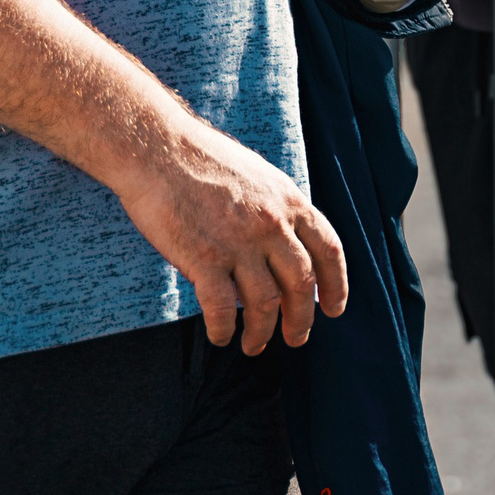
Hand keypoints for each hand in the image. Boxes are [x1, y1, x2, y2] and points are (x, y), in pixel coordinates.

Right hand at [116, 114, 349, 353]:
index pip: (328, 251)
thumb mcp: (259, 176)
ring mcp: (239, 243)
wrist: (158, 148)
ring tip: (254, 346)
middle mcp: (271, 224)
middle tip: (296, 340)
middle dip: (302, 320)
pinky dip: (224, 329)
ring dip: (262, 332)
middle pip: (301, 285)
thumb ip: (278, 210)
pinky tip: (221, 337)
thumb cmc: (202, 160)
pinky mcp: (204, 258)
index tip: (334, 308)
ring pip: (265, 303)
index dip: (337, 285)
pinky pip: (222, 308)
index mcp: (289, 201)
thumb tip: (289, 245)